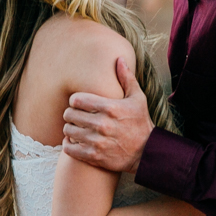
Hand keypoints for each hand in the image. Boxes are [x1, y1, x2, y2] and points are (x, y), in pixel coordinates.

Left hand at [62, 57, 152, 173]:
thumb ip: (126, 78)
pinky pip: (70, 149)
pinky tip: (73, 141)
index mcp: (110, 108)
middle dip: (71, 114)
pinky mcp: (94, 156)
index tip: (78, 103)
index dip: (75, 100)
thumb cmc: (140, 123)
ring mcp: (97, 142)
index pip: (77, 99)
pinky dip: (68, 145)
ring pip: (68, 131)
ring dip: (69, 129)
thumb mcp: (138, 98)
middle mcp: (102, 124)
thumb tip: (119, 59)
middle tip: (75, 116)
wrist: (146, 152)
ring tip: (75, 128)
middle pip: (70, 115)